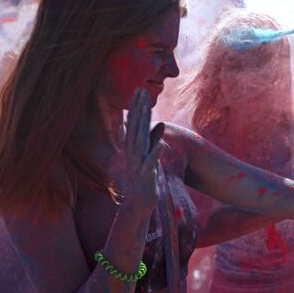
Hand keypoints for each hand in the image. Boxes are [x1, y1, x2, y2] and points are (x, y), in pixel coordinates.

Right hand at [124, 88, 164, 212]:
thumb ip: (154, 139)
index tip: (139, 89)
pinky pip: (149, 162)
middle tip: (140, 90)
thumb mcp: (149, 155)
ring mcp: (137, 163)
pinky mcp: (145, 175)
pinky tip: (160, 144)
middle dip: (138, 109)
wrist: (138, 202)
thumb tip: (161, 123)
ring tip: (147, 109)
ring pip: (139, 140)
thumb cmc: (144, 177)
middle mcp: (132, 152)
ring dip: (143, 124)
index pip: (133, 123)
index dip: (136, 106)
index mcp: (132, 147)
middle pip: (135, 127)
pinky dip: (154, 153)